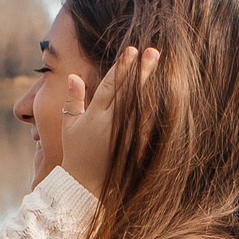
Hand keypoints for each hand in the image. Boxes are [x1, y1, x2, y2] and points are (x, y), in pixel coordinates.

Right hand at [53, 44, 159, 196]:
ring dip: (154, 88)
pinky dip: (160, 113)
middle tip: (154, 52)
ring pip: (143, 109)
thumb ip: (72, 100)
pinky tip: (169, 98)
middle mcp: (110, 126)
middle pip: (129, 94)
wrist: (84, 187)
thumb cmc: (75, 153)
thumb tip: (73, 75)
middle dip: (141, 71)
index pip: (109, 87)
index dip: (121, 68)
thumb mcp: (68, 126)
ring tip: (166, 69)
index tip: (131, 51)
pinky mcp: (136, 149)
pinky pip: (151, 129)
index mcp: (93, 117)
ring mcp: (126, 138)